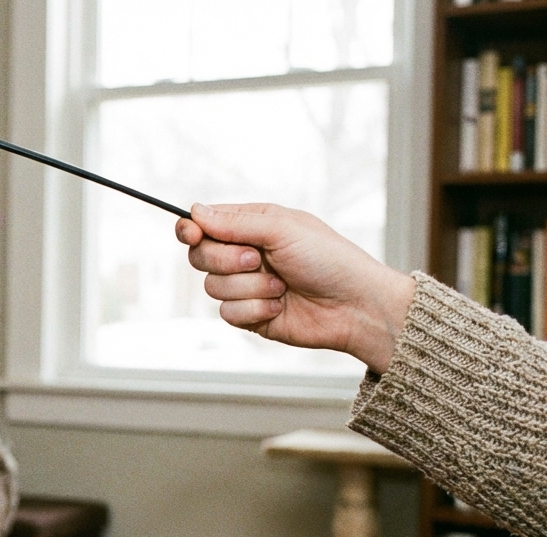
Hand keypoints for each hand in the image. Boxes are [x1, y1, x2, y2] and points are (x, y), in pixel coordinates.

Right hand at [175, 203, 416, 374]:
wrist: (355, 307)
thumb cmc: (329, 260)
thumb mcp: (283, 230)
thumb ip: (235, 222)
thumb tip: (195, 212)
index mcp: (253, 226)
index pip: (204, 224)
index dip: (191, 229)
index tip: (191, 234)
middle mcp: (245, 254)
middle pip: (200, 256)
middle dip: (226, 260)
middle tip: (257, 259)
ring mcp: (246, 286)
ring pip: (212, 287)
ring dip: (249, 288)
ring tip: (281, 286)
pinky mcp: (249, 315)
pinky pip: (227, 313)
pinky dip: (254, 310)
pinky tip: (280, 306)